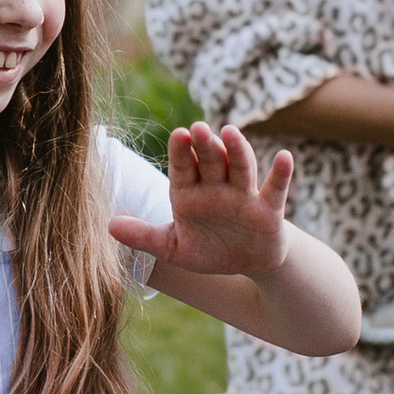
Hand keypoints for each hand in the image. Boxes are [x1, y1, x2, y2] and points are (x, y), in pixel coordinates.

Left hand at [108, 120, 294, 283]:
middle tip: (198, 127)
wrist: (246, 265)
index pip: (182, 167)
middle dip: (204, 145)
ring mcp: (244, 195)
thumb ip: (144, 236)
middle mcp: (216, 187)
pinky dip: (281, 173)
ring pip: (240, 167)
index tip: (177, 135)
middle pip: (210, 160)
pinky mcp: (268, 209)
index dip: (180, 151)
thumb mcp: (172, 248)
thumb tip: (108, 226)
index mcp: (189, 192)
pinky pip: (276, 188)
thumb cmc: (208, 249)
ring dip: (237, 149)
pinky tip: (284, 157)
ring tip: (230, 132)